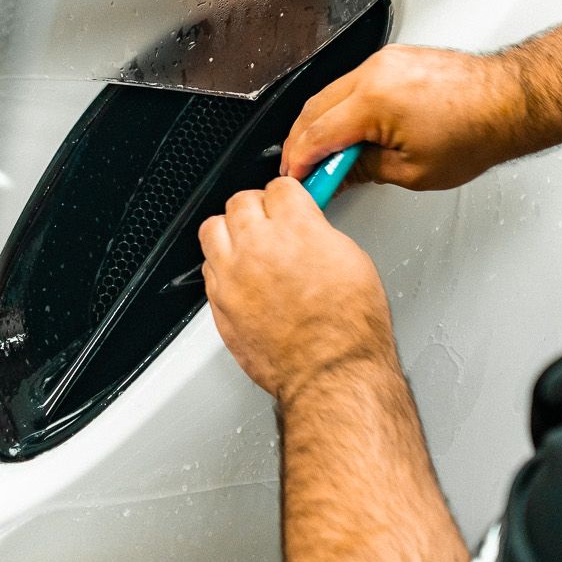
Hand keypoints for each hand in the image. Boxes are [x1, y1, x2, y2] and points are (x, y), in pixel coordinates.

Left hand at [198, 177, 395, 402]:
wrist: (331, 374)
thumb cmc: (349, 329)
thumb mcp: (353, 261)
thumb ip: (320, 234)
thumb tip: (309, 228)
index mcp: (297, 228)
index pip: (280, 187)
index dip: (288, 195)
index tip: (291, 202)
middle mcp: (259, 246)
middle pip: (241, 202)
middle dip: (258, 208)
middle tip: (270, 220)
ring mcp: (233, 275)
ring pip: (213, 230)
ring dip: (231, 233)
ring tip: (248, 244)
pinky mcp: (219, 304)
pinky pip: (208, 270)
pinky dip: (222, 267)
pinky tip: (242, 276)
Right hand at [280, 44, 526, 192]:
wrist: (511, 101)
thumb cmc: (477, 132)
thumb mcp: (414, 172)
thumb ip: (364, 171)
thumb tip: (340, 173)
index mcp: (373, 101)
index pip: (316, 134)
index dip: (300, 162)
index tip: (297, 179)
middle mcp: (374, 72)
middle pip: (315, 109)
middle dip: (303, 142)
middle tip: (306, 170)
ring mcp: (385, 61)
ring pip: (332, 93)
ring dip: (322, 124)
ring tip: (331, 156)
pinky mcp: (396, 58)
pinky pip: (354, 82)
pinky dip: (344, 107)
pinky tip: (350, 130)